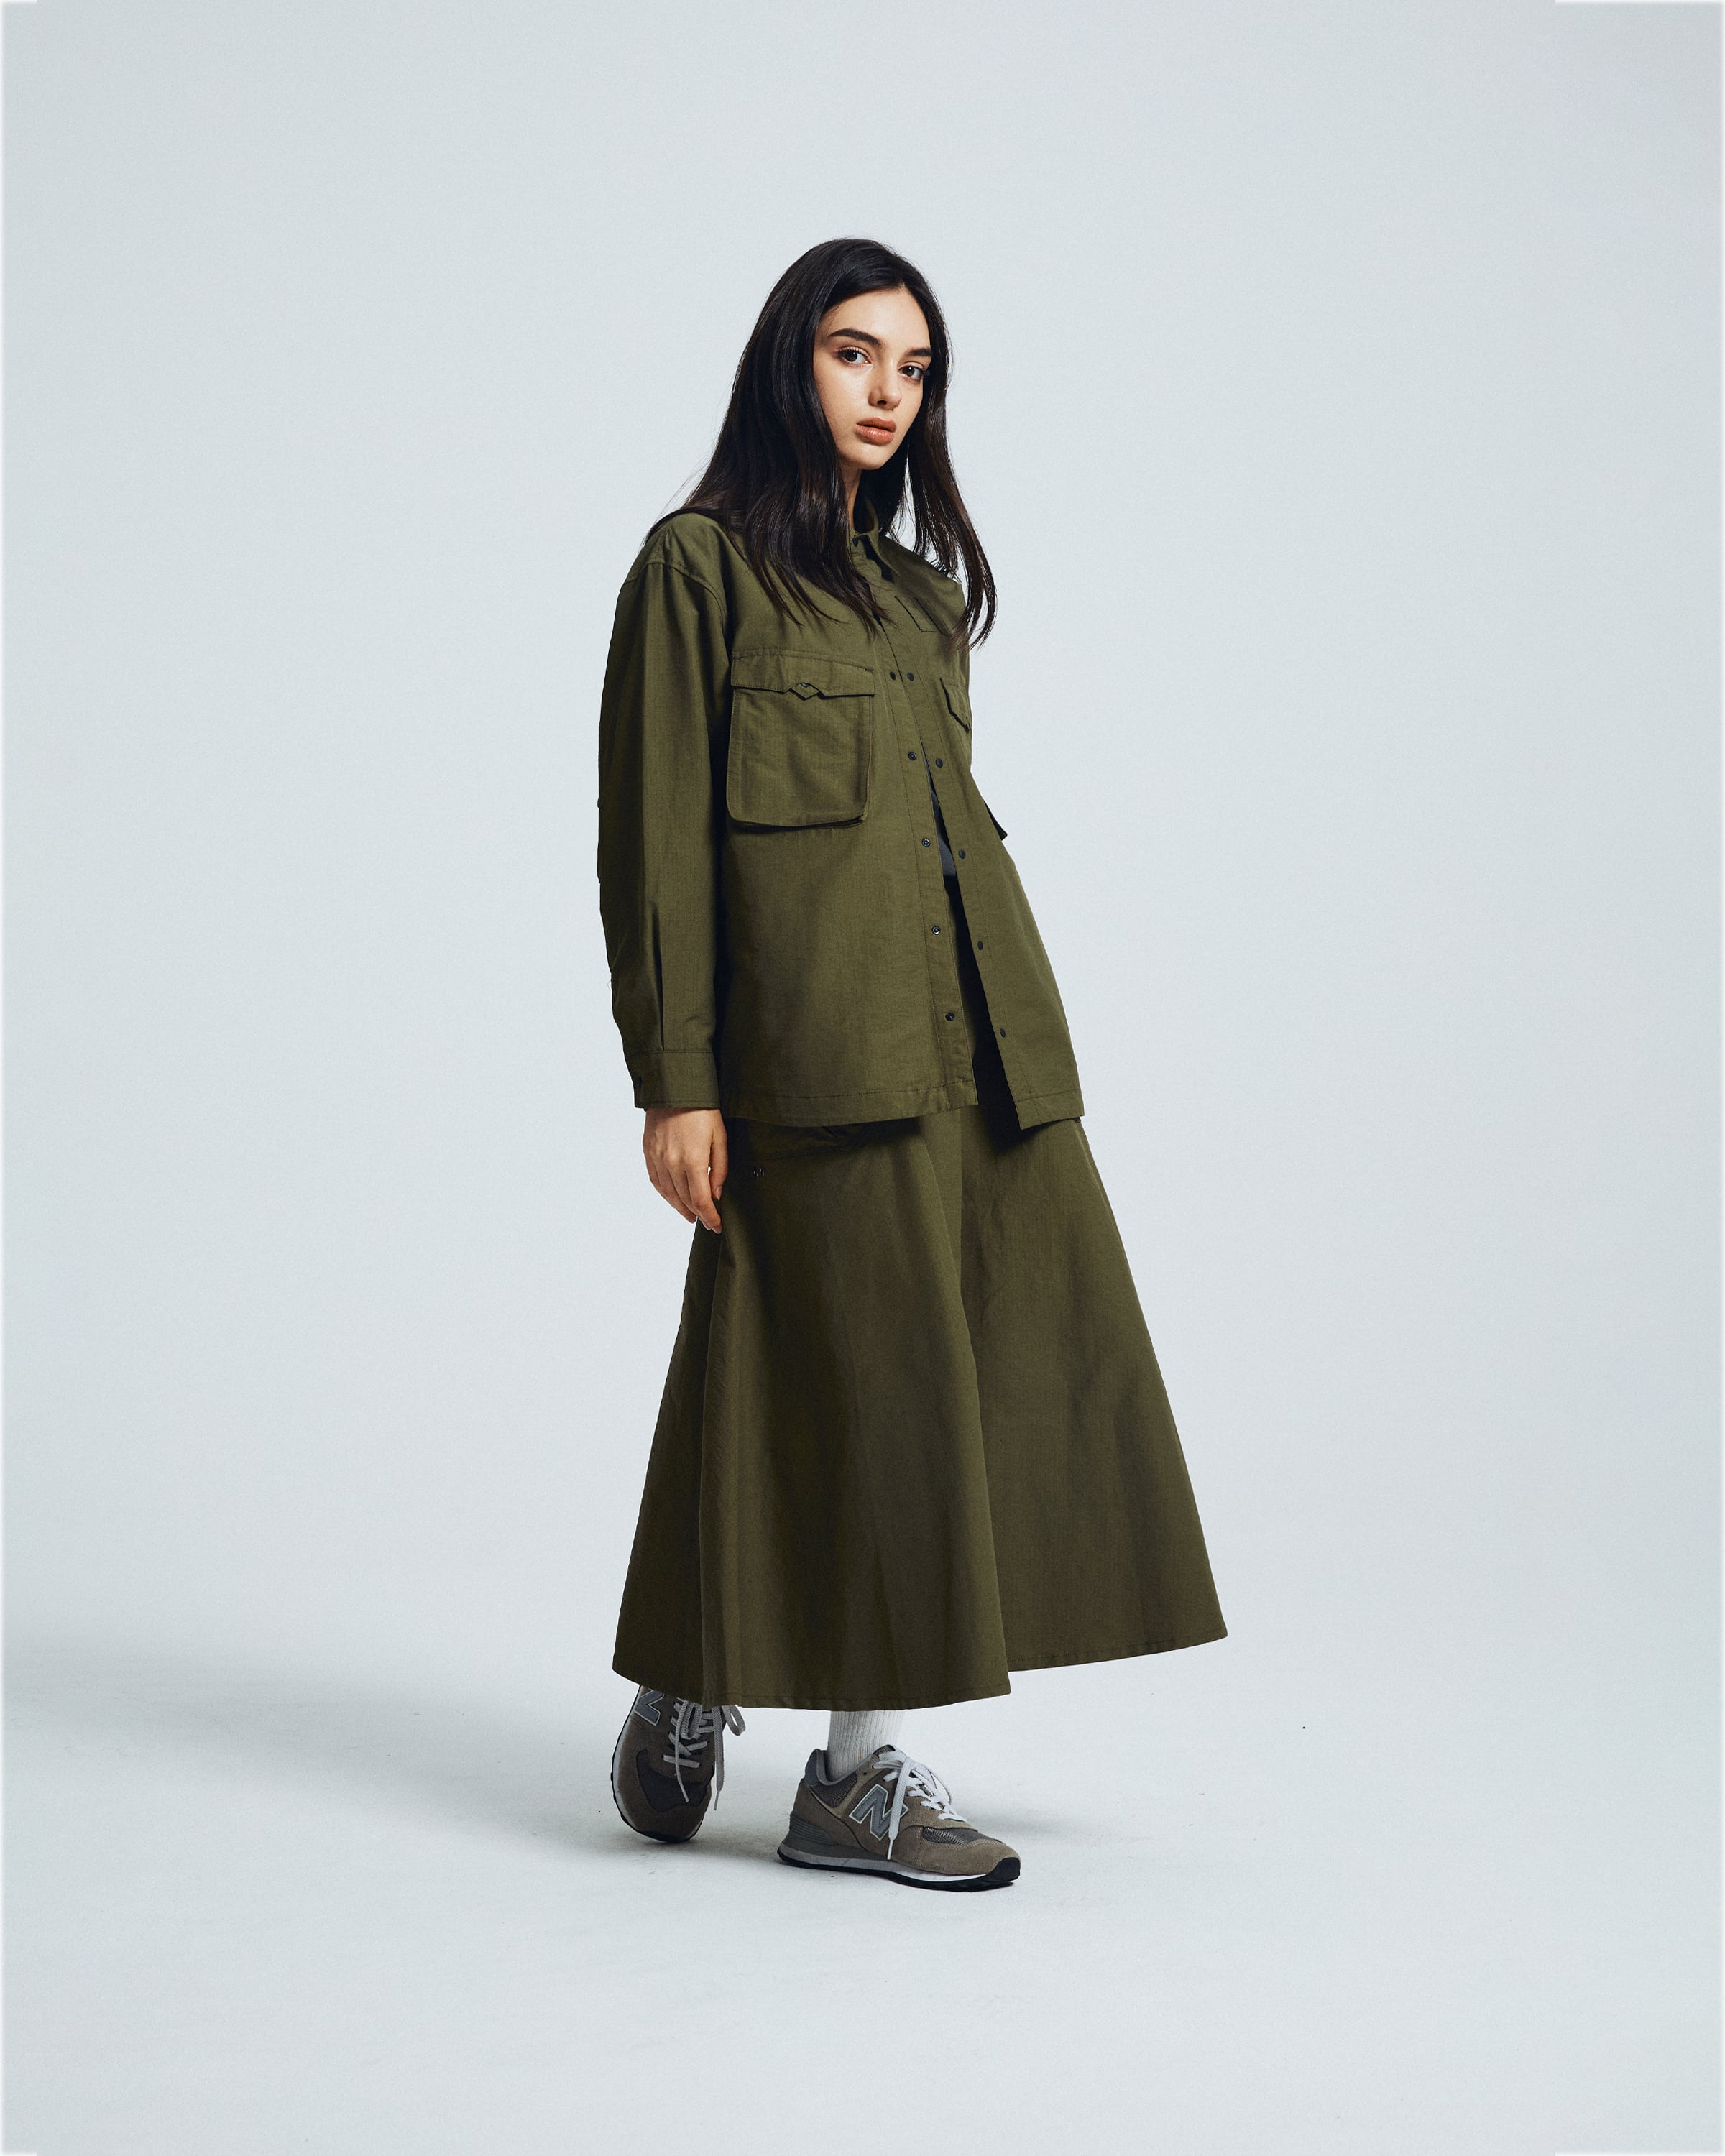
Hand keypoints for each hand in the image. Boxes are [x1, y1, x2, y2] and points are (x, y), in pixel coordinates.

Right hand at [642, 1107, 727, 1232]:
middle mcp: (672, 1163)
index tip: (716, 1225)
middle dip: (697, 1214)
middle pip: (684, 1200)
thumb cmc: (703, 1109)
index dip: (710, 1217)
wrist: (675, 1087)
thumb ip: (720, 1168)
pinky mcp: (648, 1151)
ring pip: (668, 1193)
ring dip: (680, 1208)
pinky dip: (664, 1193)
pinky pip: (655, 1180)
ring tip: (690, 1215)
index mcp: (693, 1160)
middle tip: (707, 1222)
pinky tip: (672, 1198)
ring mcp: (657, 1158)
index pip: (701, 1200)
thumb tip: (717, 1193)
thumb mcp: (720, 1136)